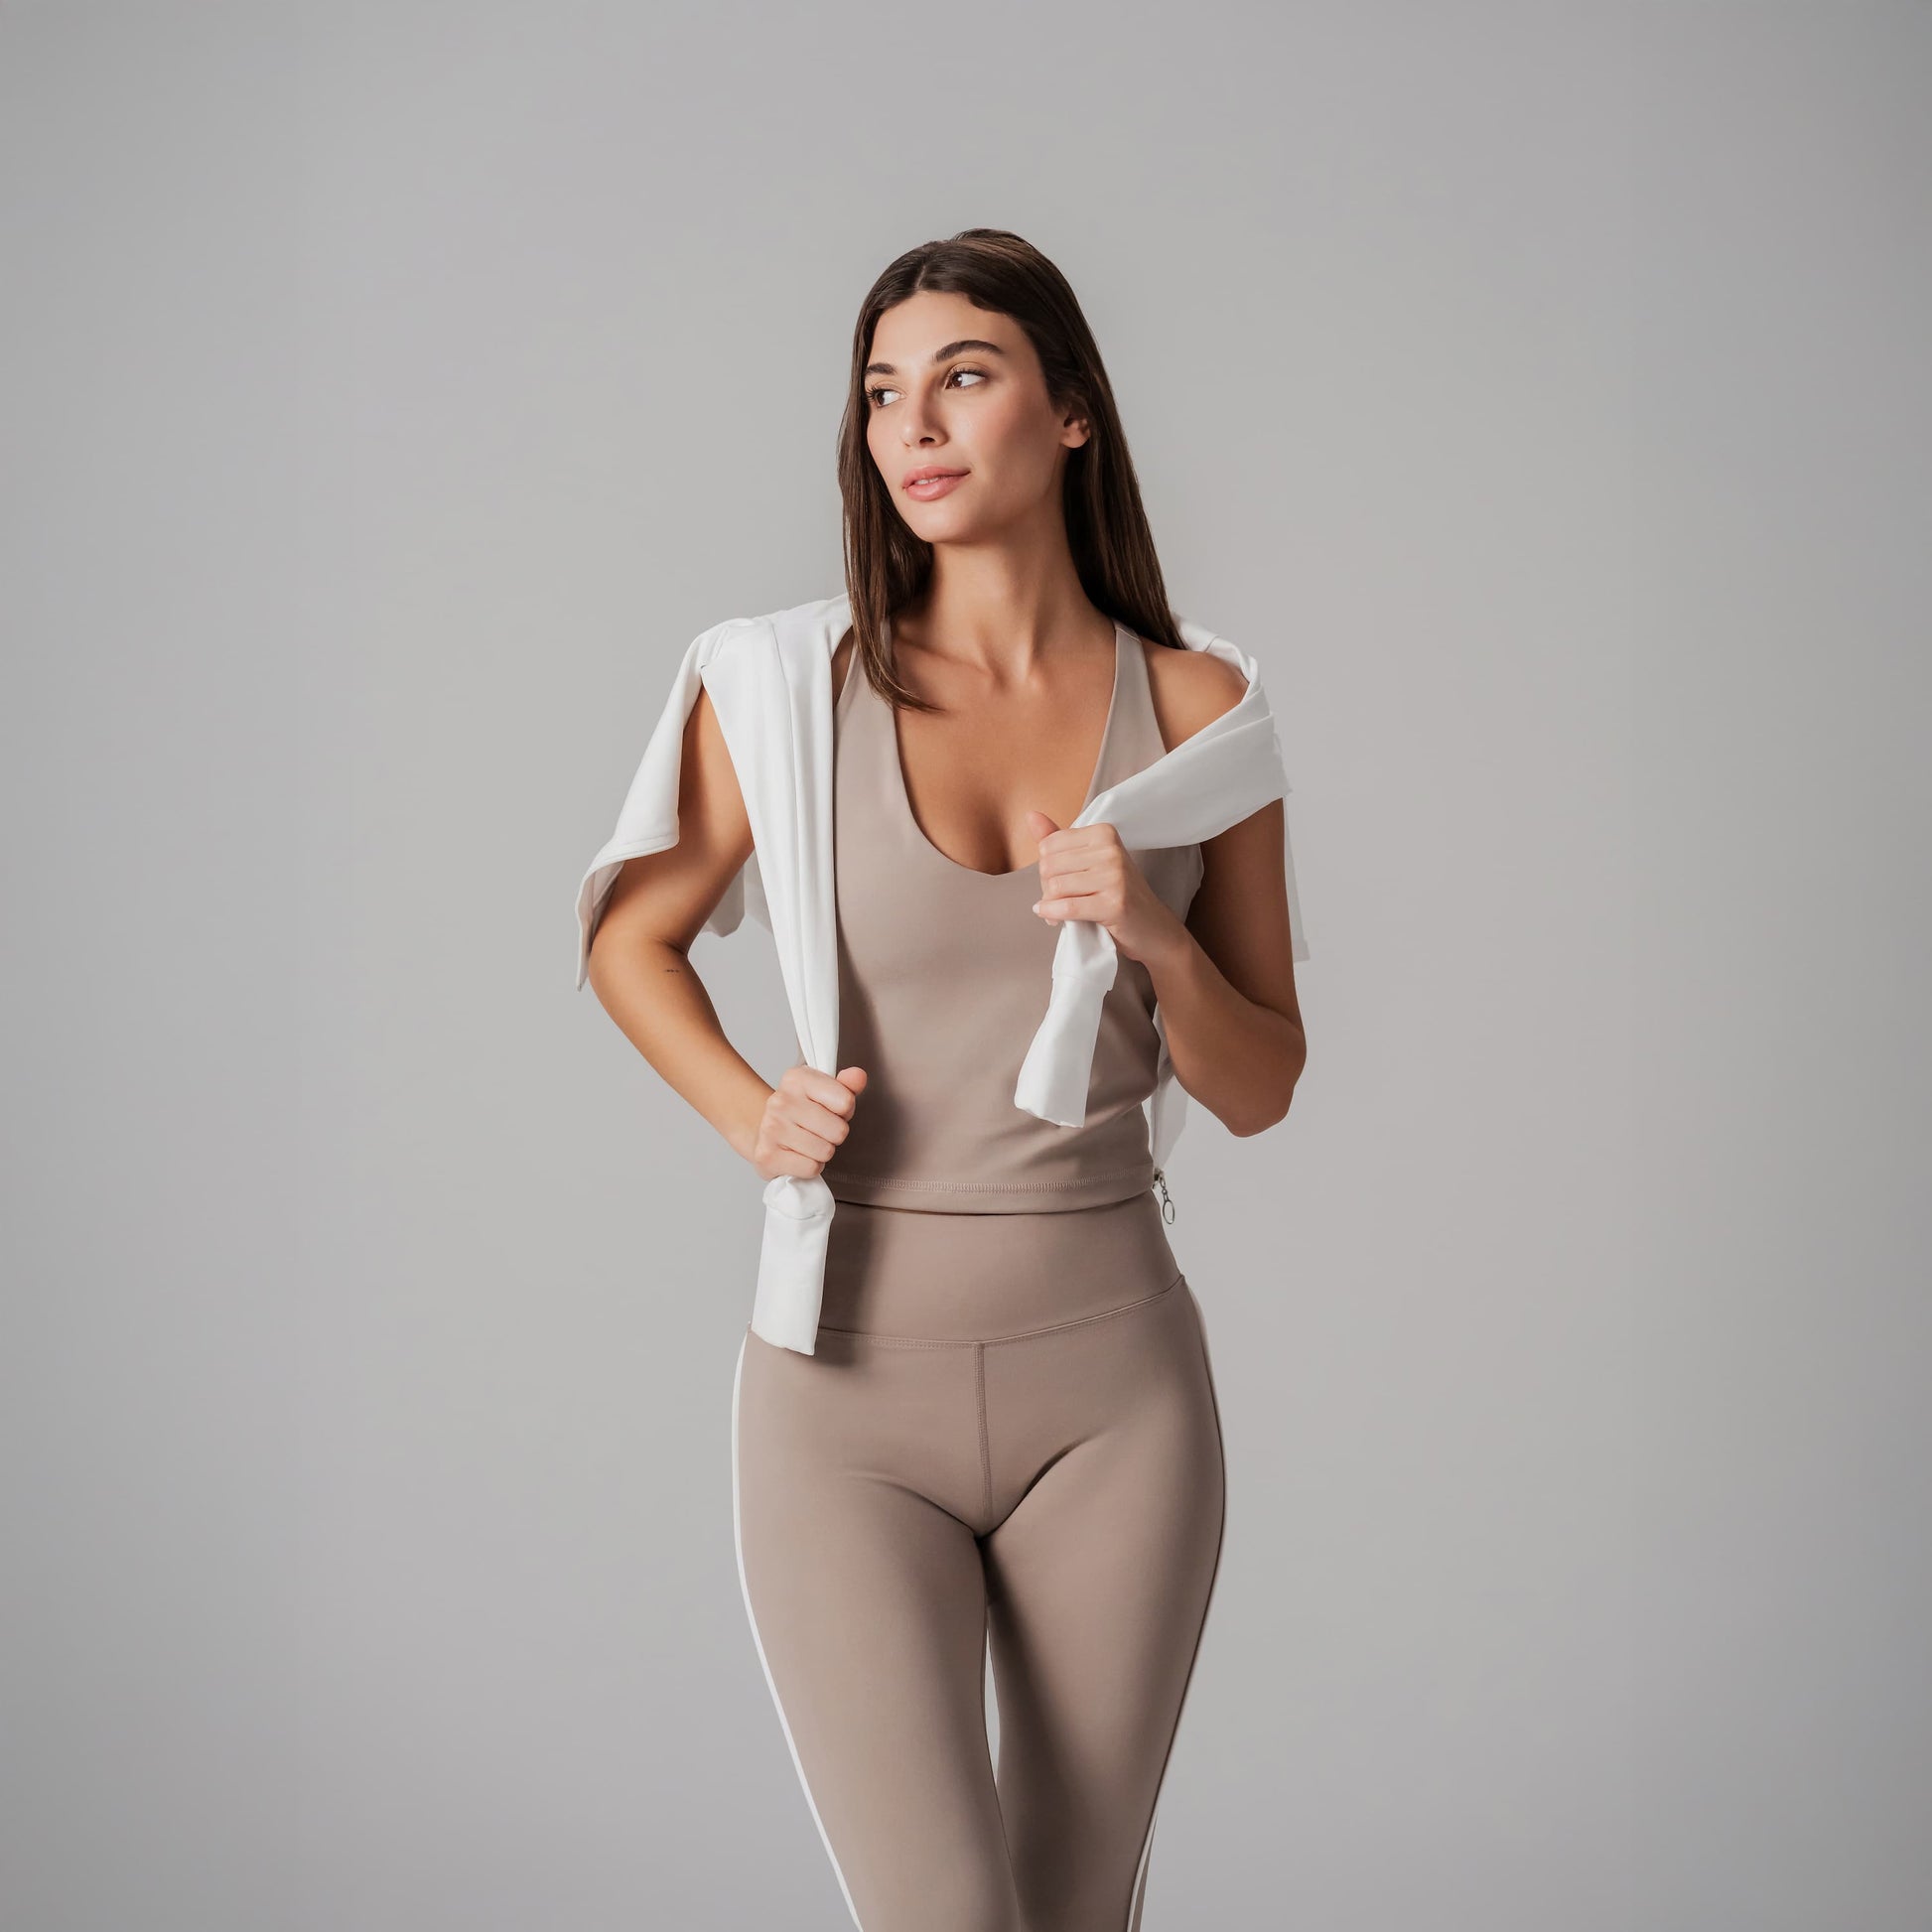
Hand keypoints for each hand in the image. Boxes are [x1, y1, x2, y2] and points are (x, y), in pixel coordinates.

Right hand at [748, 1063, 866, 1183]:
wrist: (765, 1132)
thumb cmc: (801, 1113)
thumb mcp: (824, 1092)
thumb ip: (846, 1085)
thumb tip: (858, 1076)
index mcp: (797, 1079)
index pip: (845, 1101)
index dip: (845, 1111)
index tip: (831, 1110)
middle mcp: (781, 1101)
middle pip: (839, 1130)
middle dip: (835, 1135)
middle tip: (819, 1130)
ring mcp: (771, 1128)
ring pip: (825, 1151)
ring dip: (822, 1152)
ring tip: (808, 1143)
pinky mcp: (767, 1156)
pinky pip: (811, 1168)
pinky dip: (810, 1167)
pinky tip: (799, 1156)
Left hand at [1026, 811, 1187, 969]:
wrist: (1152, 927)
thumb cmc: (1118, 894)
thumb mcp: (1090, 861)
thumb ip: (1058, 840)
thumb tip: (1031, 815)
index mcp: (1103, 833)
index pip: (1049, 845)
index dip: (1047, 867)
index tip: (1061, 881)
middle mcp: (1110, 850)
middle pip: (1049, 866)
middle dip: (1047, 887)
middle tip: (1060, 899)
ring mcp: (1114, 876)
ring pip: (1055, 887)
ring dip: (1051, 904)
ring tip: (1060, 912)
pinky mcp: (1114, 904)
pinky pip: (1067, 907)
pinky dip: (1053, 914)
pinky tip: (1052, 918)